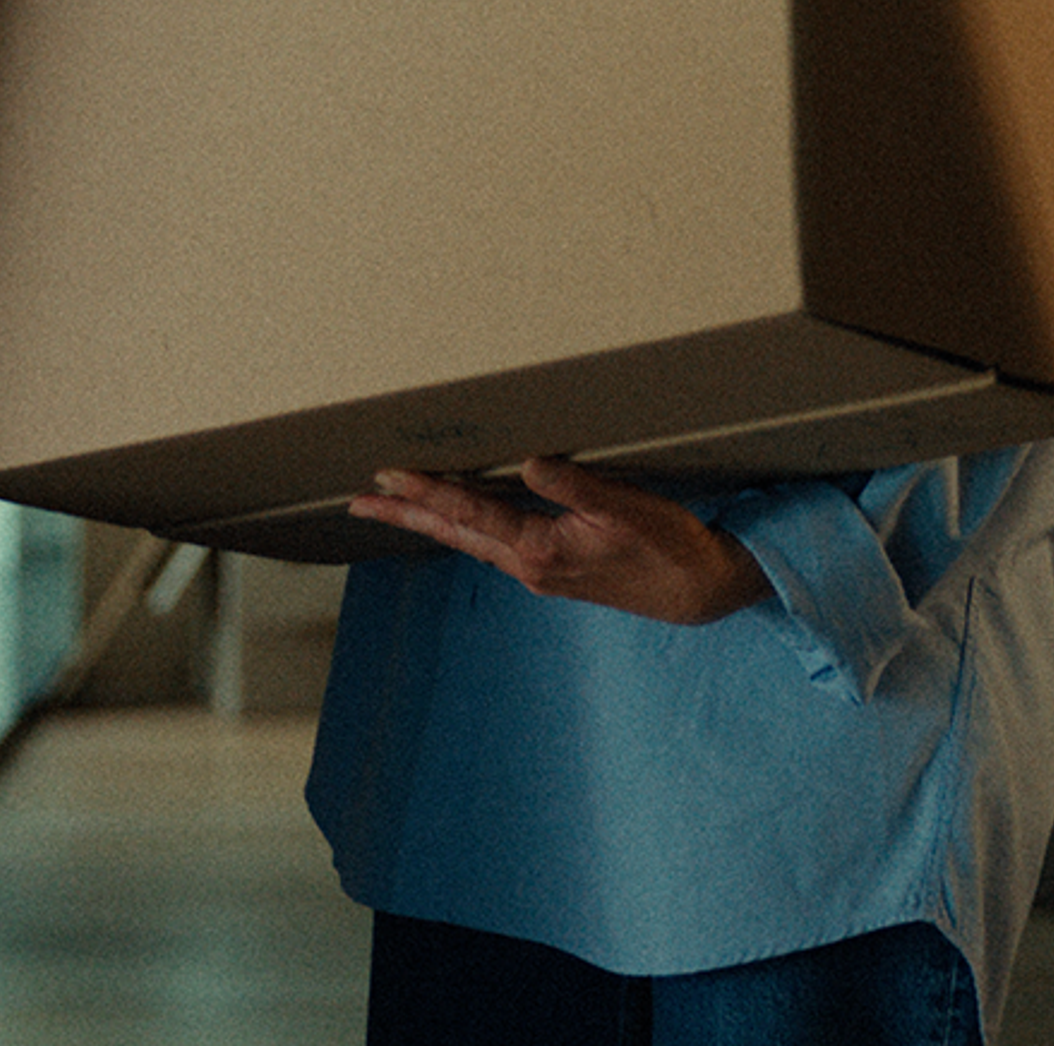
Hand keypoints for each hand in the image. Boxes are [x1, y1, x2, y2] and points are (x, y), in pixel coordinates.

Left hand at [347, 457, 775, 626]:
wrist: (695, 590)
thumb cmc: (666, 545)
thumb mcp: (625, 507)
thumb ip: (573, 485)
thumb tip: (526, 463)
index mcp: (540, 550)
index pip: (471, 514)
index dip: (428, 491)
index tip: (388, 476)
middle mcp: (529, 566)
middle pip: (455, 534)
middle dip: (406, 514)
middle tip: (358, 501)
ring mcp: (539, 572)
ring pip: (471, 542)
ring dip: (431, 520)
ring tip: (395, 504)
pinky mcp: (554, 569)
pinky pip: (494, 545)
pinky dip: (466, 527)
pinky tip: (460, 519)